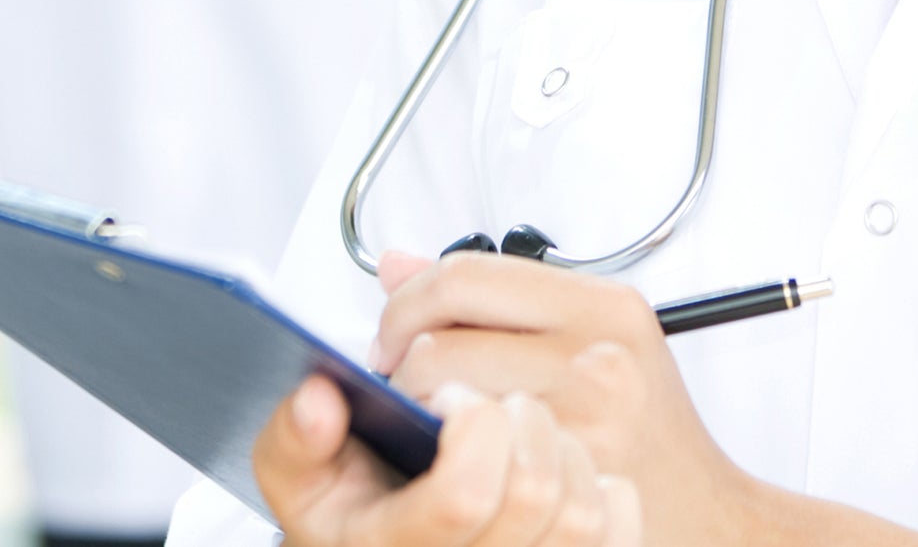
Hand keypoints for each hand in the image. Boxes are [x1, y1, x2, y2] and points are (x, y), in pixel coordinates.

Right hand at [254, 372, 641, 546]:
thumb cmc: (378, 524)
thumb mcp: (312, 489)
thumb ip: (299, 440)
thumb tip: (320, 398)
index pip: (463, 493)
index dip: (465, 421)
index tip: (447, 394)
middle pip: (531, 487)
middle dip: (510, 412)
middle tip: (486, 401)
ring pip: (581, 501)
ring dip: (555, 439)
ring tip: (523, 428)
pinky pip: (618, 516)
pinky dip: (602, 477)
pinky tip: (565, 468)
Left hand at [371, 254, 751, 545]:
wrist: (709, 519)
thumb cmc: (645, 428)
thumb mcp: (588, 337)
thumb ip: (495, 297)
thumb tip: (396, 264)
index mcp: (603, 305)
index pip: (466, 275)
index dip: (407, 302)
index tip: (394, 332)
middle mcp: (595, 355)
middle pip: (439, 338)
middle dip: (399, 363)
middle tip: (401, 386)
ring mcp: (579, 422)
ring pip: (437, 397)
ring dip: (411, 413)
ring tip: (426, 423)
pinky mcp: (560, 482)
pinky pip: (460, 457)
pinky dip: (436, 458)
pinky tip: (449, 461)